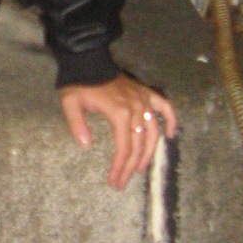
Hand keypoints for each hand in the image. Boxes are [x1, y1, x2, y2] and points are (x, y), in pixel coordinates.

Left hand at [59, 74, 177, 190]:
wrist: (89, 60)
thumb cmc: (79, 83)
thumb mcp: (70, 103)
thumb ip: (76, 124)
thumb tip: (85, 145)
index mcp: (119, 112)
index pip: (124, 147)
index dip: (120, 167)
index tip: (115, 181)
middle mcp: (136, 108)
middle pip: (138, 144)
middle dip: (131, 167)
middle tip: (122, 183)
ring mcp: (144, 100)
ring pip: (153, 132)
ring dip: (148, 153)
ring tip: (140, 169)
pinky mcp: (146, 93)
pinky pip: (165, 107)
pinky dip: (171, 120)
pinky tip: (171, 135)